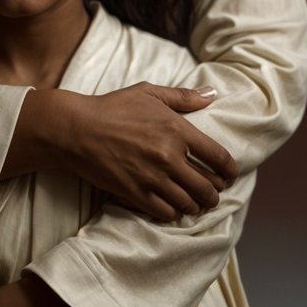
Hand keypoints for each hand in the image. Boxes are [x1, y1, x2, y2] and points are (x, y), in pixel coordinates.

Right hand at [51, 83, 236, 220]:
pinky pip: (165, 212)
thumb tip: (212, 94)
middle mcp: (169, 155)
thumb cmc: (112, 107)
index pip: (218, 156)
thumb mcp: (149, 93)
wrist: (76, 129)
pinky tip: (173, 208)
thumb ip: (183, 96)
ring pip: (188, 202)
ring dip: (196, 205)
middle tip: (213, 193)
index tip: (229, 175)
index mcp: (177, 129)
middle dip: (215, 192)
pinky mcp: (135, 193)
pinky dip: (174, 213)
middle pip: (207, 186)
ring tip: (196, 203)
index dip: (230, 170)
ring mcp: (152, 177)